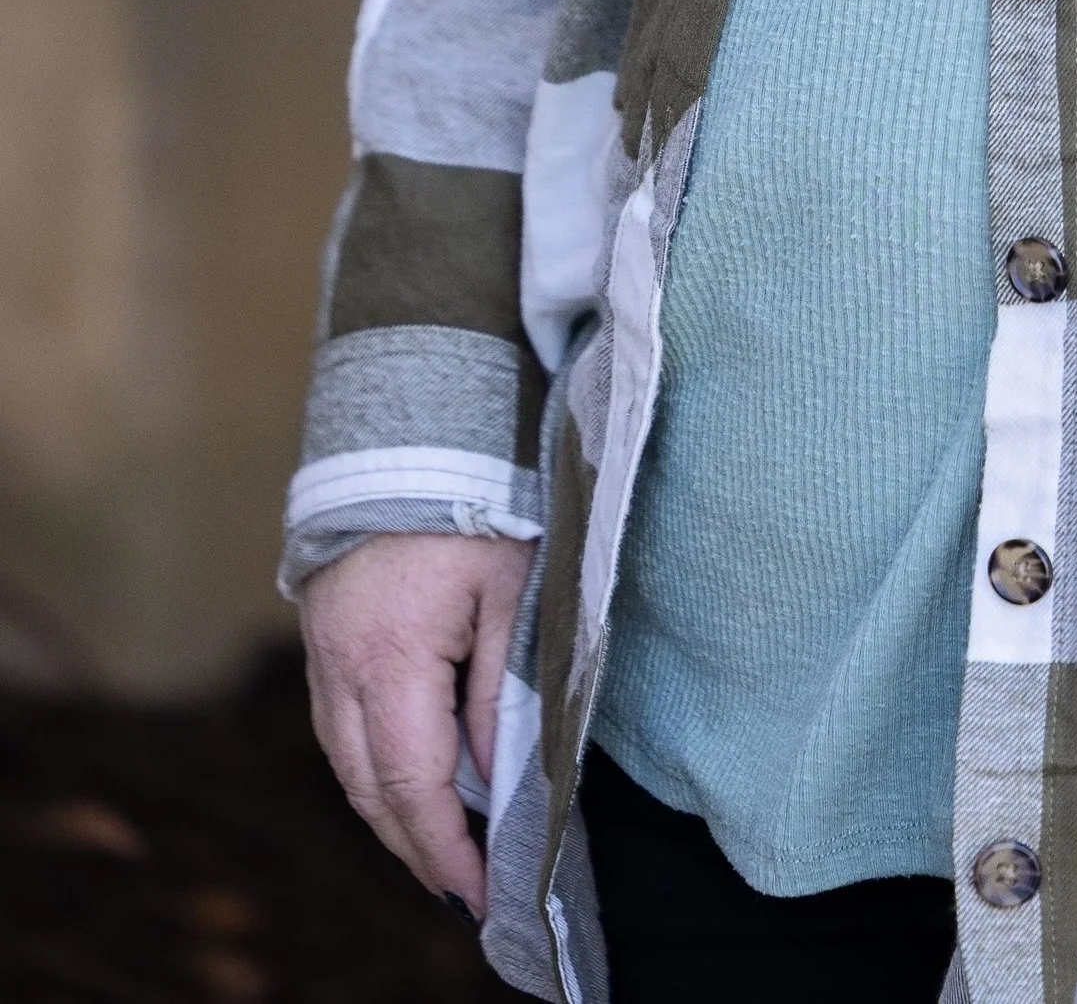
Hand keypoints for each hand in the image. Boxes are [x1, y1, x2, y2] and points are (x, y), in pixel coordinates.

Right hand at [302, 530, 532, 914]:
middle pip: (370, 789)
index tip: (478, 893)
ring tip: (439, 849)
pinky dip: (371, 768)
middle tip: (462, 888)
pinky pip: (339, 729)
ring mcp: (321, 655)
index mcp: (391, 657)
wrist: (409, 430)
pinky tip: (406, 782)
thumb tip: (493, 775)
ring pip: (347, 765)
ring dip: (389, 813)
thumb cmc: (475, 499)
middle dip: (415, 846)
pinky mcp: (320, 639)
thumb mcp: (510, 589)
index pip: (413, 784)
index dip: (444, 848)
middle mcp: (341, 668)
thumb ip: (498, 688)